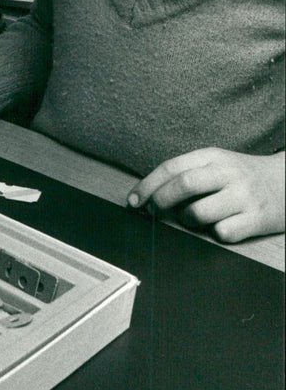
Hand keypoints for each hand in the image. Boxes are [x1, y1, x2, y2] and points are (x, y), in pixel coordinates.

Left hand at [128, 148, 285, 241]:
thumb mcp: (218, 164)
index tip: (133, 200)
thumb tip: (151, 194)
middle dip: (160, 201)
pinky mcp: (257, 219)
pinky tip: (221, 226)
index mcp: (214, 156)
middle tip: (153, 211)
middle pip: (183, 185)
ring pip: (198, 213)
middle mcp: (229, 173)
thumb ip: (189, 173)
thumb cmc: (245, 176)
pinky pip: (222, 233)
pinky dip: (215, 233)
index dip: (147, 185)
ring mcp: (244, 196)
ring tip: (194, 218)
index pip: (172, 167)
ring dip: (187, 220)